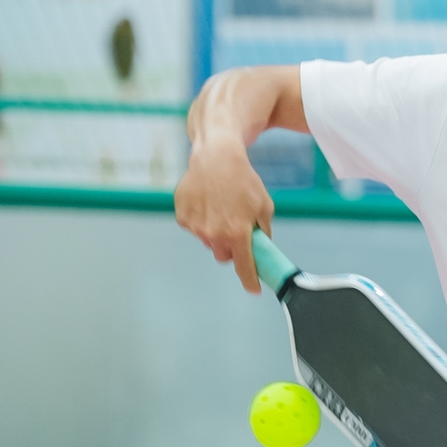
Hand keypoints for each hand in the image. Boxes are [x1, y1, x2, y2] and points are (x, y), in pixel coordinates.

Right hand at [174, 137, 273, 294]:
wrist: (215, 157)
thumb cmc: (243, 180)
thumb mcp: (264, 205)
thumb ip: (263, 231)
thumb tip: (260, 247)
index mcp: (237, 233)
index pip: (243, 266)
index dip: (249, 280)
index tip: (253, 289)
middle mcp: (214, 234)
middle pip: (223, 255)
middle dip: (230, 248)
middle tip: (235, 229)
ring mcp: (196, 227)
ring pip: (208, 240)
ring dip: (215, 232)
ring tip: (220, 207)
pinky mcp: (183, 217)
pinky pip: (194, 228)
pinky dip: (200, 220)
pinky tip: (207, 202)